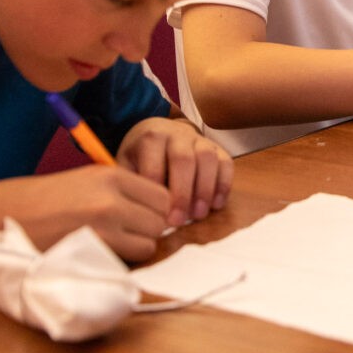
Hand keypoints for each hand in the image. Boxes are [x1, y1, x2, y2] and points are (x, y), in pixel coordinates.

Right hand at [0, 165, 175, 262]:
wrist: (1, 218)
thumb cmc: (39, 201)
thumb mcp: (83, 182)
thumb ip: (119, 192)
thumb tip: (156, 210)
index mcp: (110, 175)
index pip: (161, 196)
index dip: (154, 211)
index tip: (140, 219)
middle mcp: (112, 198)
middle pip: (159, 221)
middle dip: (147, 231)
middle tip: (124, 235)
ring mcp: (104, 226)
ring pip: (149, 243)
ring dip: (136, 248)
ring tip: (110, 245)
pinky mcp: (94, 251)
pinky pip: (130, 260)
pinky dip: (122, 262)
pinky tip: (100, 255)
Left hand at [118, 116, 232, 227]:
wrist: (159, 131)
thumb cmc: (141, 156)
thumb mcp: (127, 165)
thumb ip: (132, 184)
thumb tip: (139, 212)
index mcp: (151, 136)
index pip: (155, 165)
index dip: (158, 193)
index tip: (158, 217)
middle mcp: (177, 133)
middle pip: (183, 160)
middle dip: (182, 194)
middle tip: (179, 221)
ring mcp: (199, 139)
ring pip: (208, 159)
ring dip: (205, 189)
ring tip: (199, 215)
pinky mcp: (216, 147)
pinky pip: (226, 162)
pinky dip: (224, 184)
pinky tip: (216, 204)